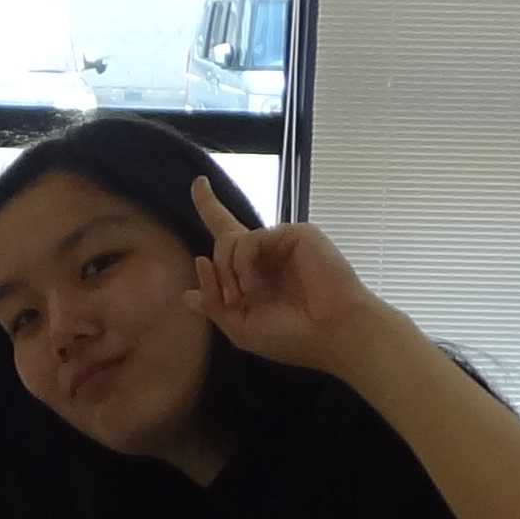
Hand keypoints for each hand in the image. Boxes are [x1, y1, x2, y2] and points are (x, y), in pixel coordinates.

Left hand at [185, 176, 391, 375]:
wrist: (332, 332)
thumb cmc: (292, 336)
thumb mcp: (241, 328)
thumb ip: (214, 307)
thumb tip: (187, 293)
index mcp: (254, 273)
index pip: (226, 235)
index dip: (209, 206)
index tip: (198, 182)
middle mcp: (266, 254)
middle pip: (223, 237)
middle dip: (218, 271)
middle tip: (234, 299)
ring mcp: (280, 242)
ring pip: (229, 241)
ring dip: (227, 272)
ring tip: (243, 295)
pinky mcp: (293, 234)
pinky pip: (248, 240)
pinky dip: (242, 264)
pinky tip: (253, 284)